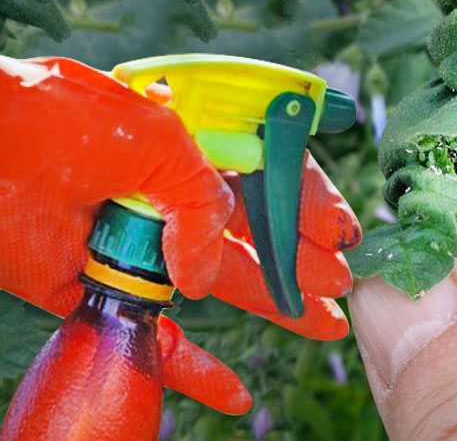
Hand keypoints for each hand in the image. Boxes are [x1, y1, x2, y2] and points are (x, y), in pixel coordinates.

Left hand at [0, 56, 359, 413]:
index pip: (267, 175)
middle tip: (339, 284)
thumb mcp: (157, 144)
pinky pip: (160, 339)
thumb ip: (204, 204)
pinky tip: (234, 394)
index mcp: (191, 145)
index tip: (337, 232)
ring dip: (274, 305)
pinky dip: (196, 372)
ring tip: (324, 322)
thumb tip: (204, 278)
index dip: (305, 204)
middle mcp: (171, 195)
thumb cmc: (59, 122)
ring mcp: (142, 245)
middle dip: (300, 259)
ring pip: (221, 285)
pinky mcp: (106, 288)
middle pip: (253, 236)